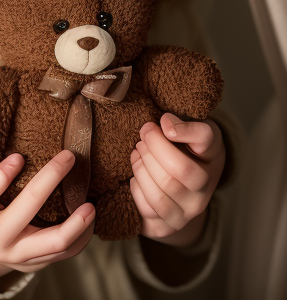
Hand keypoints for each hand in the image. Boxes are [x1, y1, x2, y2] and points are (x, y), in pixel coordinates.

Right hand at [0, 150, 94, 290]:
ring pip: (53, 243)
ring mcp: (17, 255)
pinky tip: (89, 217)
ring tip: (90, 204)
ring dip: (76, 222)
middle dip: (49, 180)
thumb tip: (20, 144)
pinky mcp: (36, 263)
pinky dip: (81, 235)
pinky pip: (65, 252)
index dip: (0, 176)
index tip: (19, 156)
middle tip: (68, 157)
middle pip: (25, 212)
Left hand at [130, 113, 224, 244]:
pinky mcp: (165, 227)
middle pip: (176, 173)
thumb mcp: (195, 133)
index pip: (203, 142)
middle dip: (151, 149)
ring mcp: (185, 215)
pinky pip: (147, 212)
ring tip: (136, 153)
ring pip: (159, 198)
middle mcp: (203, 194)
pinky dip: (136, 191)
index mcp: (211, 161)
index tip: (162, 120)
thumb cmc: (190, 152)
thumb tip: (165, 123)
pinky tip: (137, 177)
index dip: (181, 130)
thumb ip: (185, 125)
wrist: (188, 186)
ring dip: (141, 170)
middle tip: (143, 134)